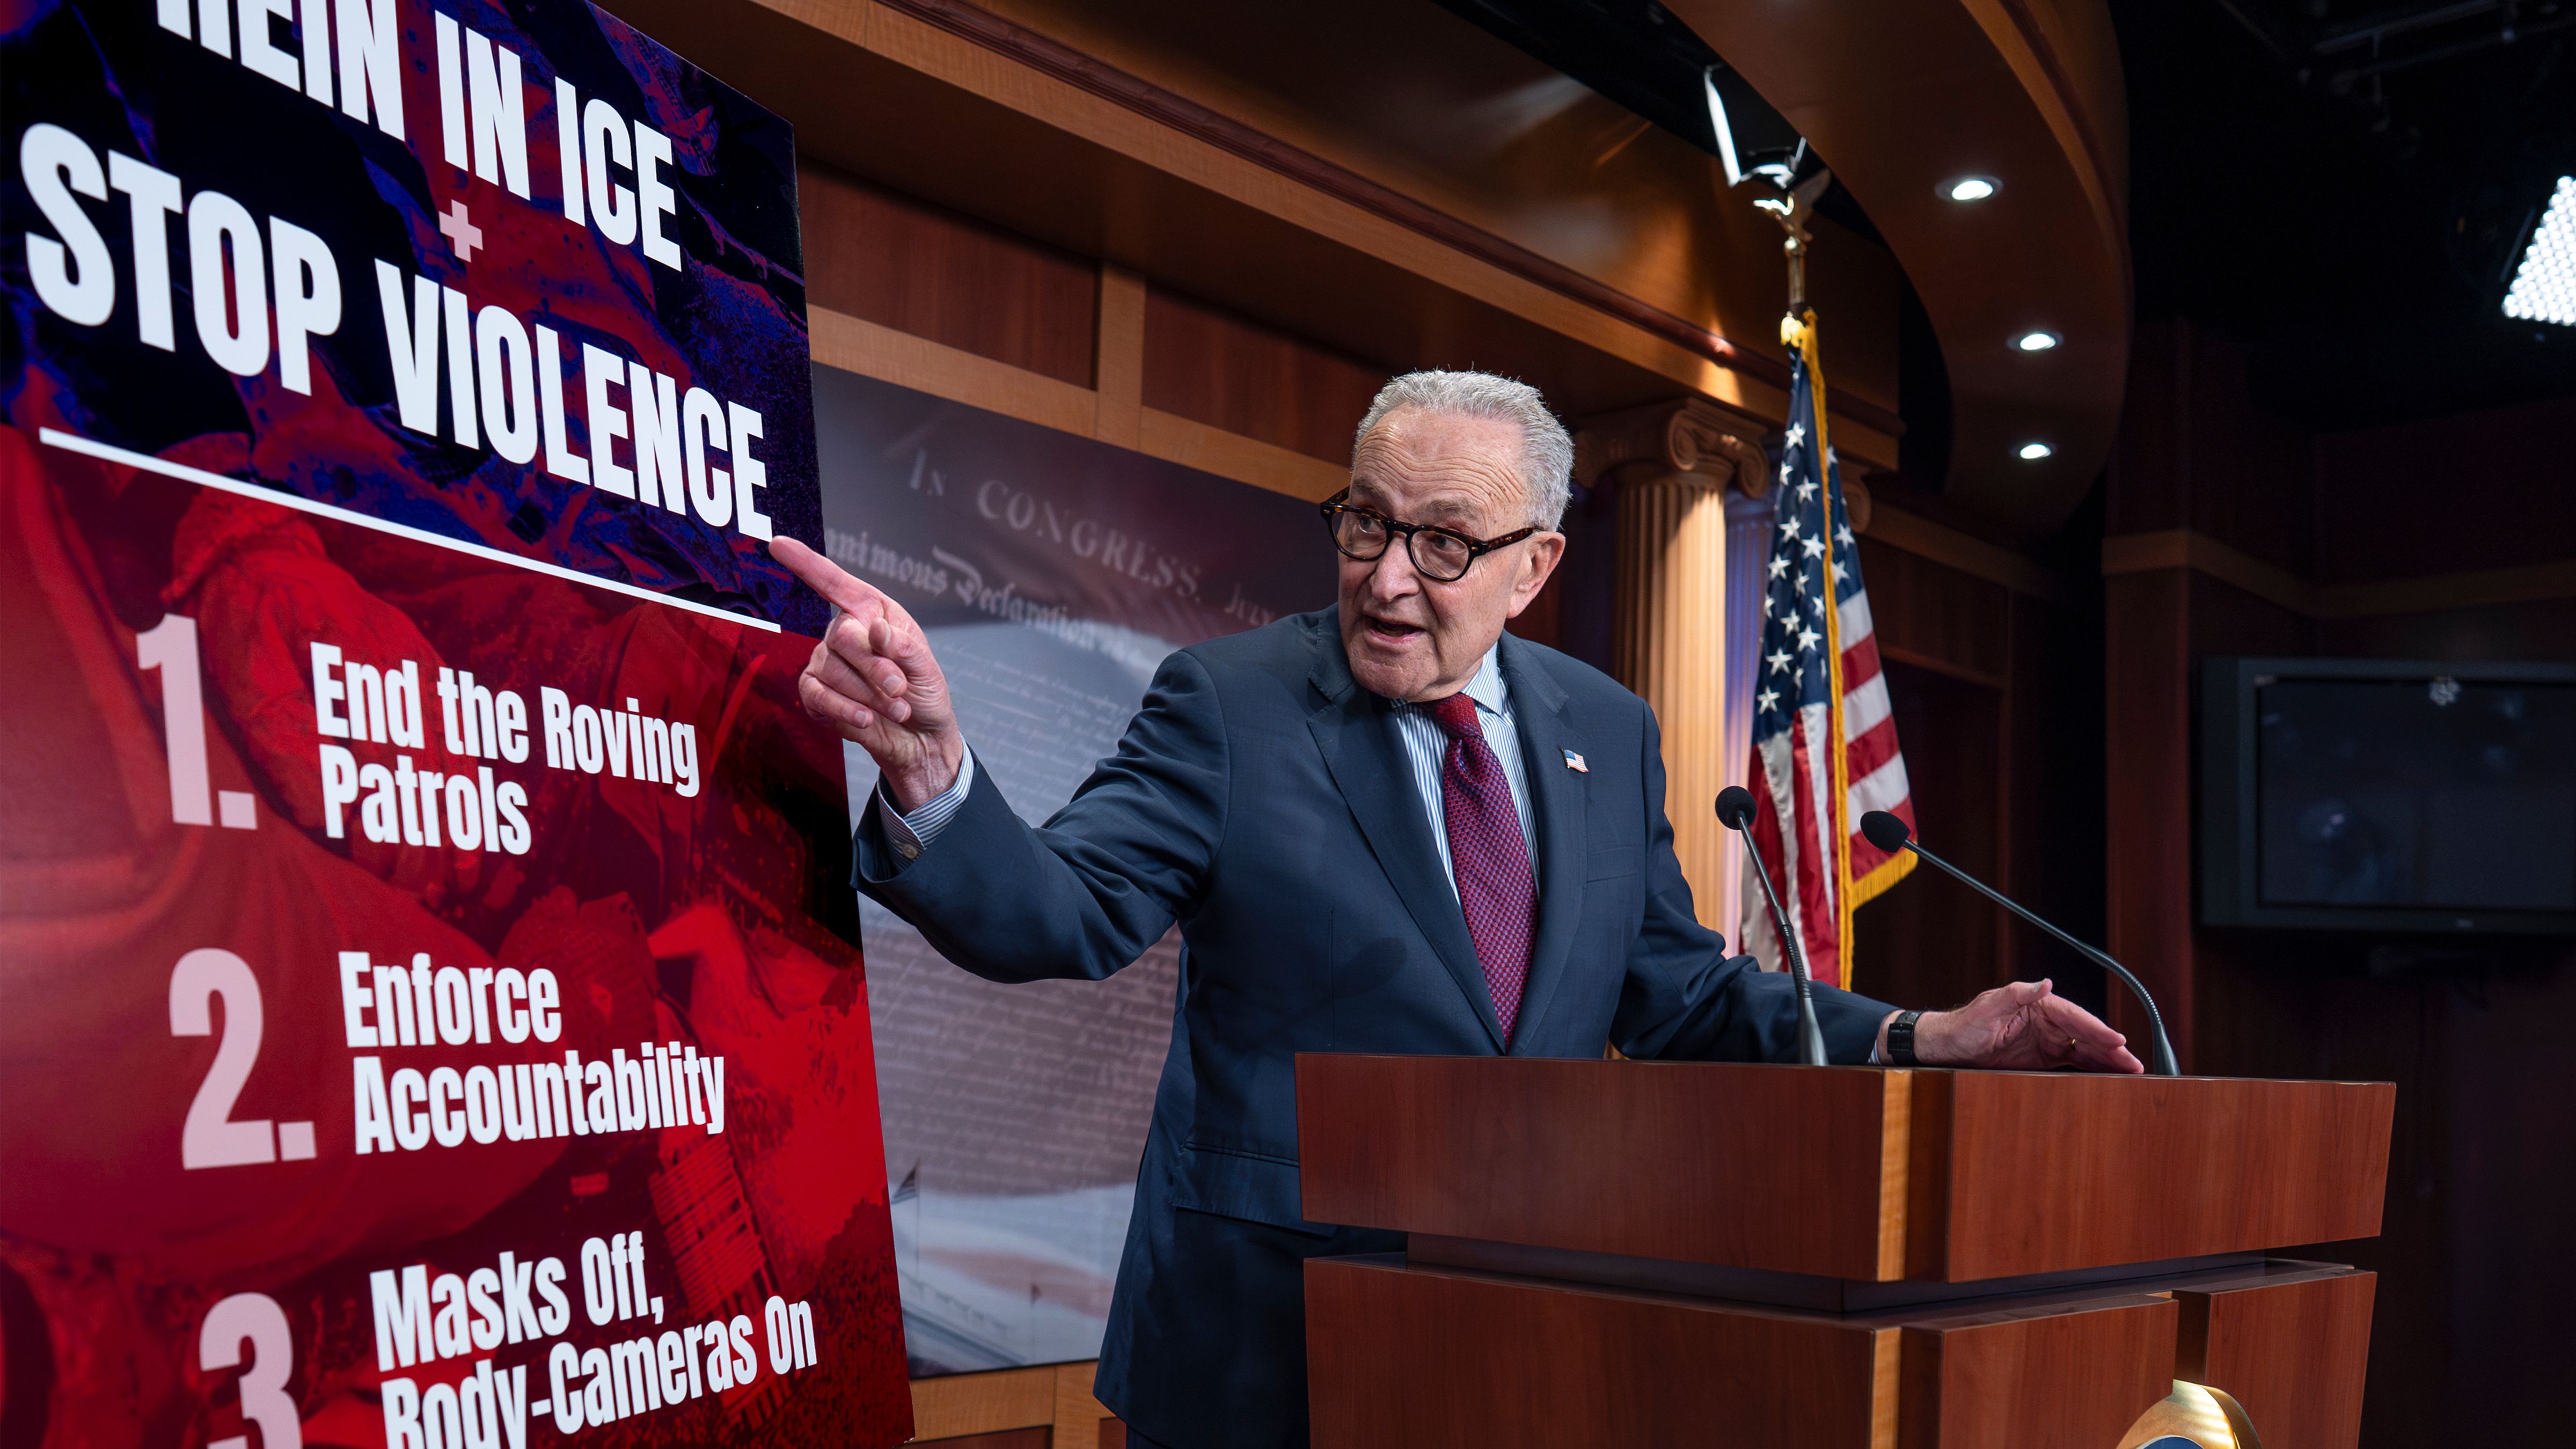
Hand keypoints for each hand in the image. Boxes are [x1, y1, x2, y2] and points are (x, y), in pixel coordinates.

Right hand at [771, 537, 963, 811]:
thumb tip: (874, 628)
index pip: (835, 583)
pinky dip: (845, 710)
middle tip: (900, 687)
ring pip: (833, 670)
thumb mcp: (925, 665)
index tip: (779, 544)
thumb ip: (903, 645)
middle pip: (844, 635)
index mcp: (872, 612)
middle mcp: (844, 633)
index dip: (806, 563)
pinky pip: (818, 696)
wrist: (920, 738)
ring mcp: (826, 663)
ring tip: (896, 709)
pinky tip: (866, 720)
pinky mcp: (816, 694)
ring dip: (870, 694)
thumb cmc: (923, 693)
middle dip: (877, 666)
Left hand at [1885, 980, 2143, 1073]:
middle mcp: (2046, 1020)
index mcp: (2038, 1005)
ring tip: (2131, 1073)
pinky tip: (2108, 1078)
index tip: (2118, 1040)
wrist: (1947, 1046)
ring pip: (2084, 1050)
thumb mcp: (1989, 1007)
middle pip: (2086, 1034)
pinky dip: (2091, 1069)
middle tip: (2135, 1064)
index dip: (2097, 1029)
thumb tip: (2046, 983)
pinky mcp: (2042, 1057)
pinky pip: (2072, 1062)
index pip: (2074, 1016)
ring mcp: (2046, 1040)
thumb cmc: (1965, 1024)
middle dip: (2112, 1049)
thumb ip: (2018, 995)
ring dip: (2107, 1061)